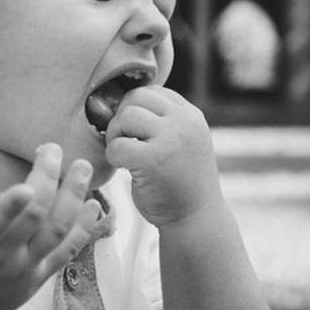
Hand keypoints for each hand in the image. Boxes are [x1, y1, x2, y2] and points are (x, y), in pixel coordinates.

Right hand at [0, 144, 99, 309]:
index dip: (9, 208)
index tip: (27, 185)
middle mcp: (0, 262)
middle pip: (32, 221)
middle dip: (48, 182)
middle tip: (53, 148)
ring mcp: (24, 271)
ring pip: (57, 233)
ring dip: (74, 198)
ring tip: (82, 167)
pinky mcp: (39, 277)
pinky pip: (68, 252)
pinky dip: (85, 228)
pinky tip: (96, 203)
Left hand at [105, 86, 221, 227]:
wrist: (195, 217)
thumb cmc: (181, 181)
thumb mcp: (182, 141)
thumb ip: (164, 120)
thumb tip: (118, 101)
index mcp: (191, 115)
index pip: (153, 91)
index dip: (135, 108)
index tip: (134, 131)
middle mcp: (184, 122)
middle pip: (136, 98)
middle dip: (122, 118)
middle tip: (124, 141)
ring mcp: (170, 139)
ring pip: (125, 116)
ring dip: (115, 135)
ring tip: (125, 154)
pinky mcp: (153, 160)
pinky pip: (117, 145)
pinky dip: (113, 156)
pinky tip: (125, 168)